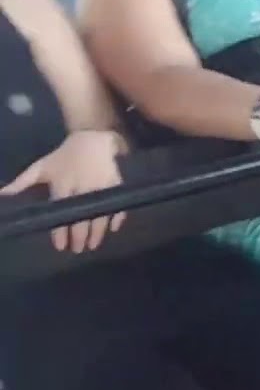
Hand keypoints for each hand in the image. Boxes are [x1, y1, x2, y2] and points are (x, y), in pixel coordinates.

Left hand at [0, 130, 125, 252]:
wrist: (91, 139)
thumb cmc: (63, 156)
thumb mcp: (40, 167)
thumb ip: (21, 183)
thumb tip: (0, 195)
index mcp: (63, 184)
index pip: (61, 212)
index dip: (61, 231)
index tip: (60, 246)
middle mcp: (82, 187)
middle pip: (82, 217)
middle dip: (80, 236)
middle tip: (77, 250)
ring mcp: (101, 185)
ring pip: (100, 213)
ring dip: (98, 232)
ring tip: (93, 245)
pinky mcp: (116, 183)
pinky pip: (117, 203)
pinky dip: (118, 216)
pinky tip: (114, 228)